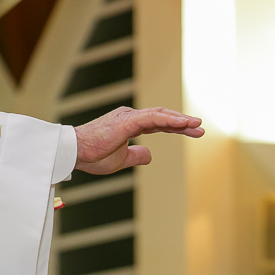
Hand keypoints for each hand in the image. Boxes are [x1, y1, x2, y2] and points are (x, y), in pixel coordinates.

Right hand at [74, 107, 203, 174]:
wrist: (74, 153)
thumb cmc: (93, 155)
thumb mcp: (121, 160)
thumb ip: (136, 156)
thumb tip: (150, 155)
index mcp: (130, 124)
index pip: (159, 123)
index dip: (176, 127)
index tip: (193, 132)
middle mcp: (131, 116)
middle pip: (163, 118)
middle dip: (183, 123)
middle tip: (200, 129)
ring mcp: (129, 117)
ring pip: (160, 115)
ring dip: (180, 120)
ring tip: (197, 126)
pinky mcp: (127, 121)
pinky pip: (153, 118)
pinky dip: (169, 120)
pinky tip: (184, 123)